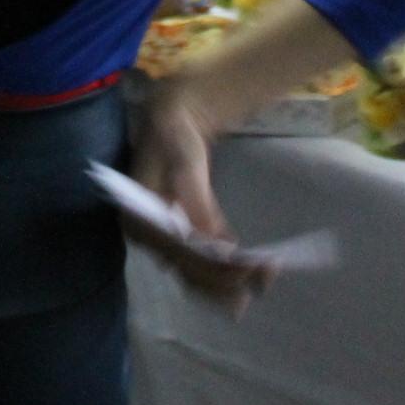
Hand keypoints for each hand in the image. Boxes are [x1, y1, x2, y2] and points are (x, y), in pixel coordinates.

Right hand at [127, 80, 274, 316]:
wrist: (170, 122)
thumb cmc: (174, 137)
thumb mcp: (185, 164)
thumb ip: (198, 205)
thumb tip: (217, 246)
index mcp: (139, 221)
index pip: (180, 255)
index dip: (214, 268)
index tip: (248, 268)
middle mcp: (146, 238)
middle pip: (188, 271)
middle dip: (226, 280)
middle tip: (265, 277)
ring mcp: (160, 240)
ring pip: (195, 274)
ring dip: (228, 281)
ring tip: (263, 280)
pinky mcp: (176, 237)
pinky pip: (199, 263)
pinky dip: (223, 270)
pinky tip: (248, 270)